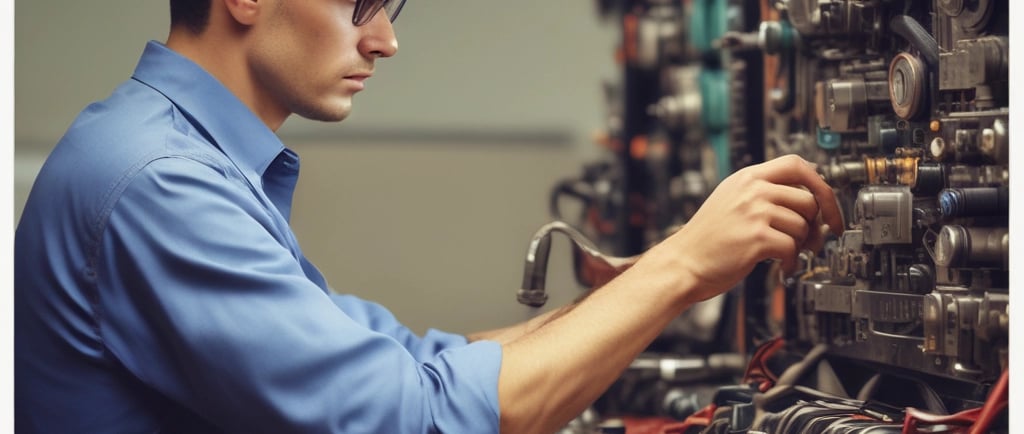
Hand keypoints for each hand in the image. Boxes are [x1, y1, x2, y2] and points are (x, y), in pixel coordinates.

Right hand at [653, 154, 843, 303]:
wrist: (683, 263)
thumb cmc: (707, 238)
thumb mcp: (731, 199)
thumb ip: (763, 191)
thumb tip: (808, 194)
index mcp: (747, 177)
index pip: (797, 165)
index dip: (819, 184)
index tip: (828, 204)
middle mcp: (751, 190)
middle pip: (808, 198)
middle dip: (814, 223)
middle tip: (809, 240)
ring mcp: (754, 212)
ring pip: (803, 225)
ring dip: (801, 245)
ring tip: (786, 253)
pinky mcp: (757, 237)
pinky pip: (793, 247)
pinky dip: (792, 262)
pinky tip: (781, 267)